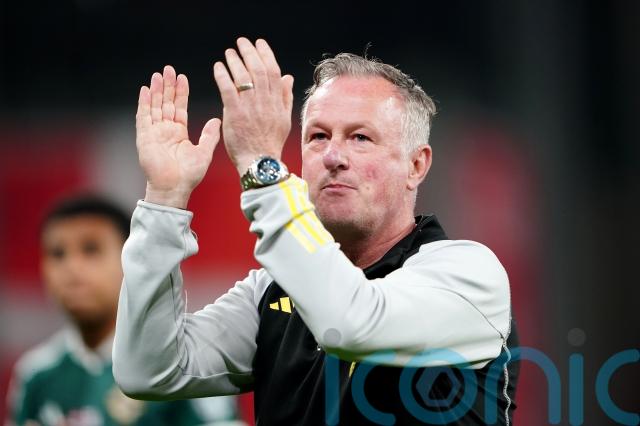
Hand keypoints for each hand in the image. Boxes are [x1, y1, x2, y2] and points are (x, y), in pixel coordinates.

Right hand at [136, 66, 220, 207]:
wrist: (174, 188)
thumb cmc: (189, 175)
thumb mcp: (204, 152)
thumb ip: (210, 135)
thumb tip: (217, 120)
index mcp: (179, 133)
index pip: (179, 107)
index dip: (181, 92)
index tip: (183, 77)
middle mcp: (165, 130)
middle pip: (166, 103)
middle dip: (168, 86)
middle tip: (169, 69)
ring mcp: (154, 133)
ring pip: (154, 106)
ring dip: (156, 90)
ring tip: (158, 74)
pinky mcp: (145, 138)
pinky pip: (143, 117)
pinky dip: (144, 103)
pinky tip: (145, 90)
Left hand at [213, 38, 293, 174]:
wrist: (260, 163)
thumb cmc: (270, 143)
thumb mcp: (284, 119)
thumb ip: (285, 97)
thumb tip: (287, 77)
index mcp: (277, 102)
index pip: (273, 71)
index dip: (266, 54)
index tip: (259, 43)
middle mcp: (265, 102)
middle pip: (258, 70)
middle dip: (250, 52)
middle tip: (241, 42)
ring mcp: (250, 108)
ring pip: (244, 77)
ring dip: (235, 61)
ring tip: (229, 52)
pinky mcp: (235, 115)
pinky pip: (228, 90)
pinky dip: (223, 76)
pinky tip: (218, 67)